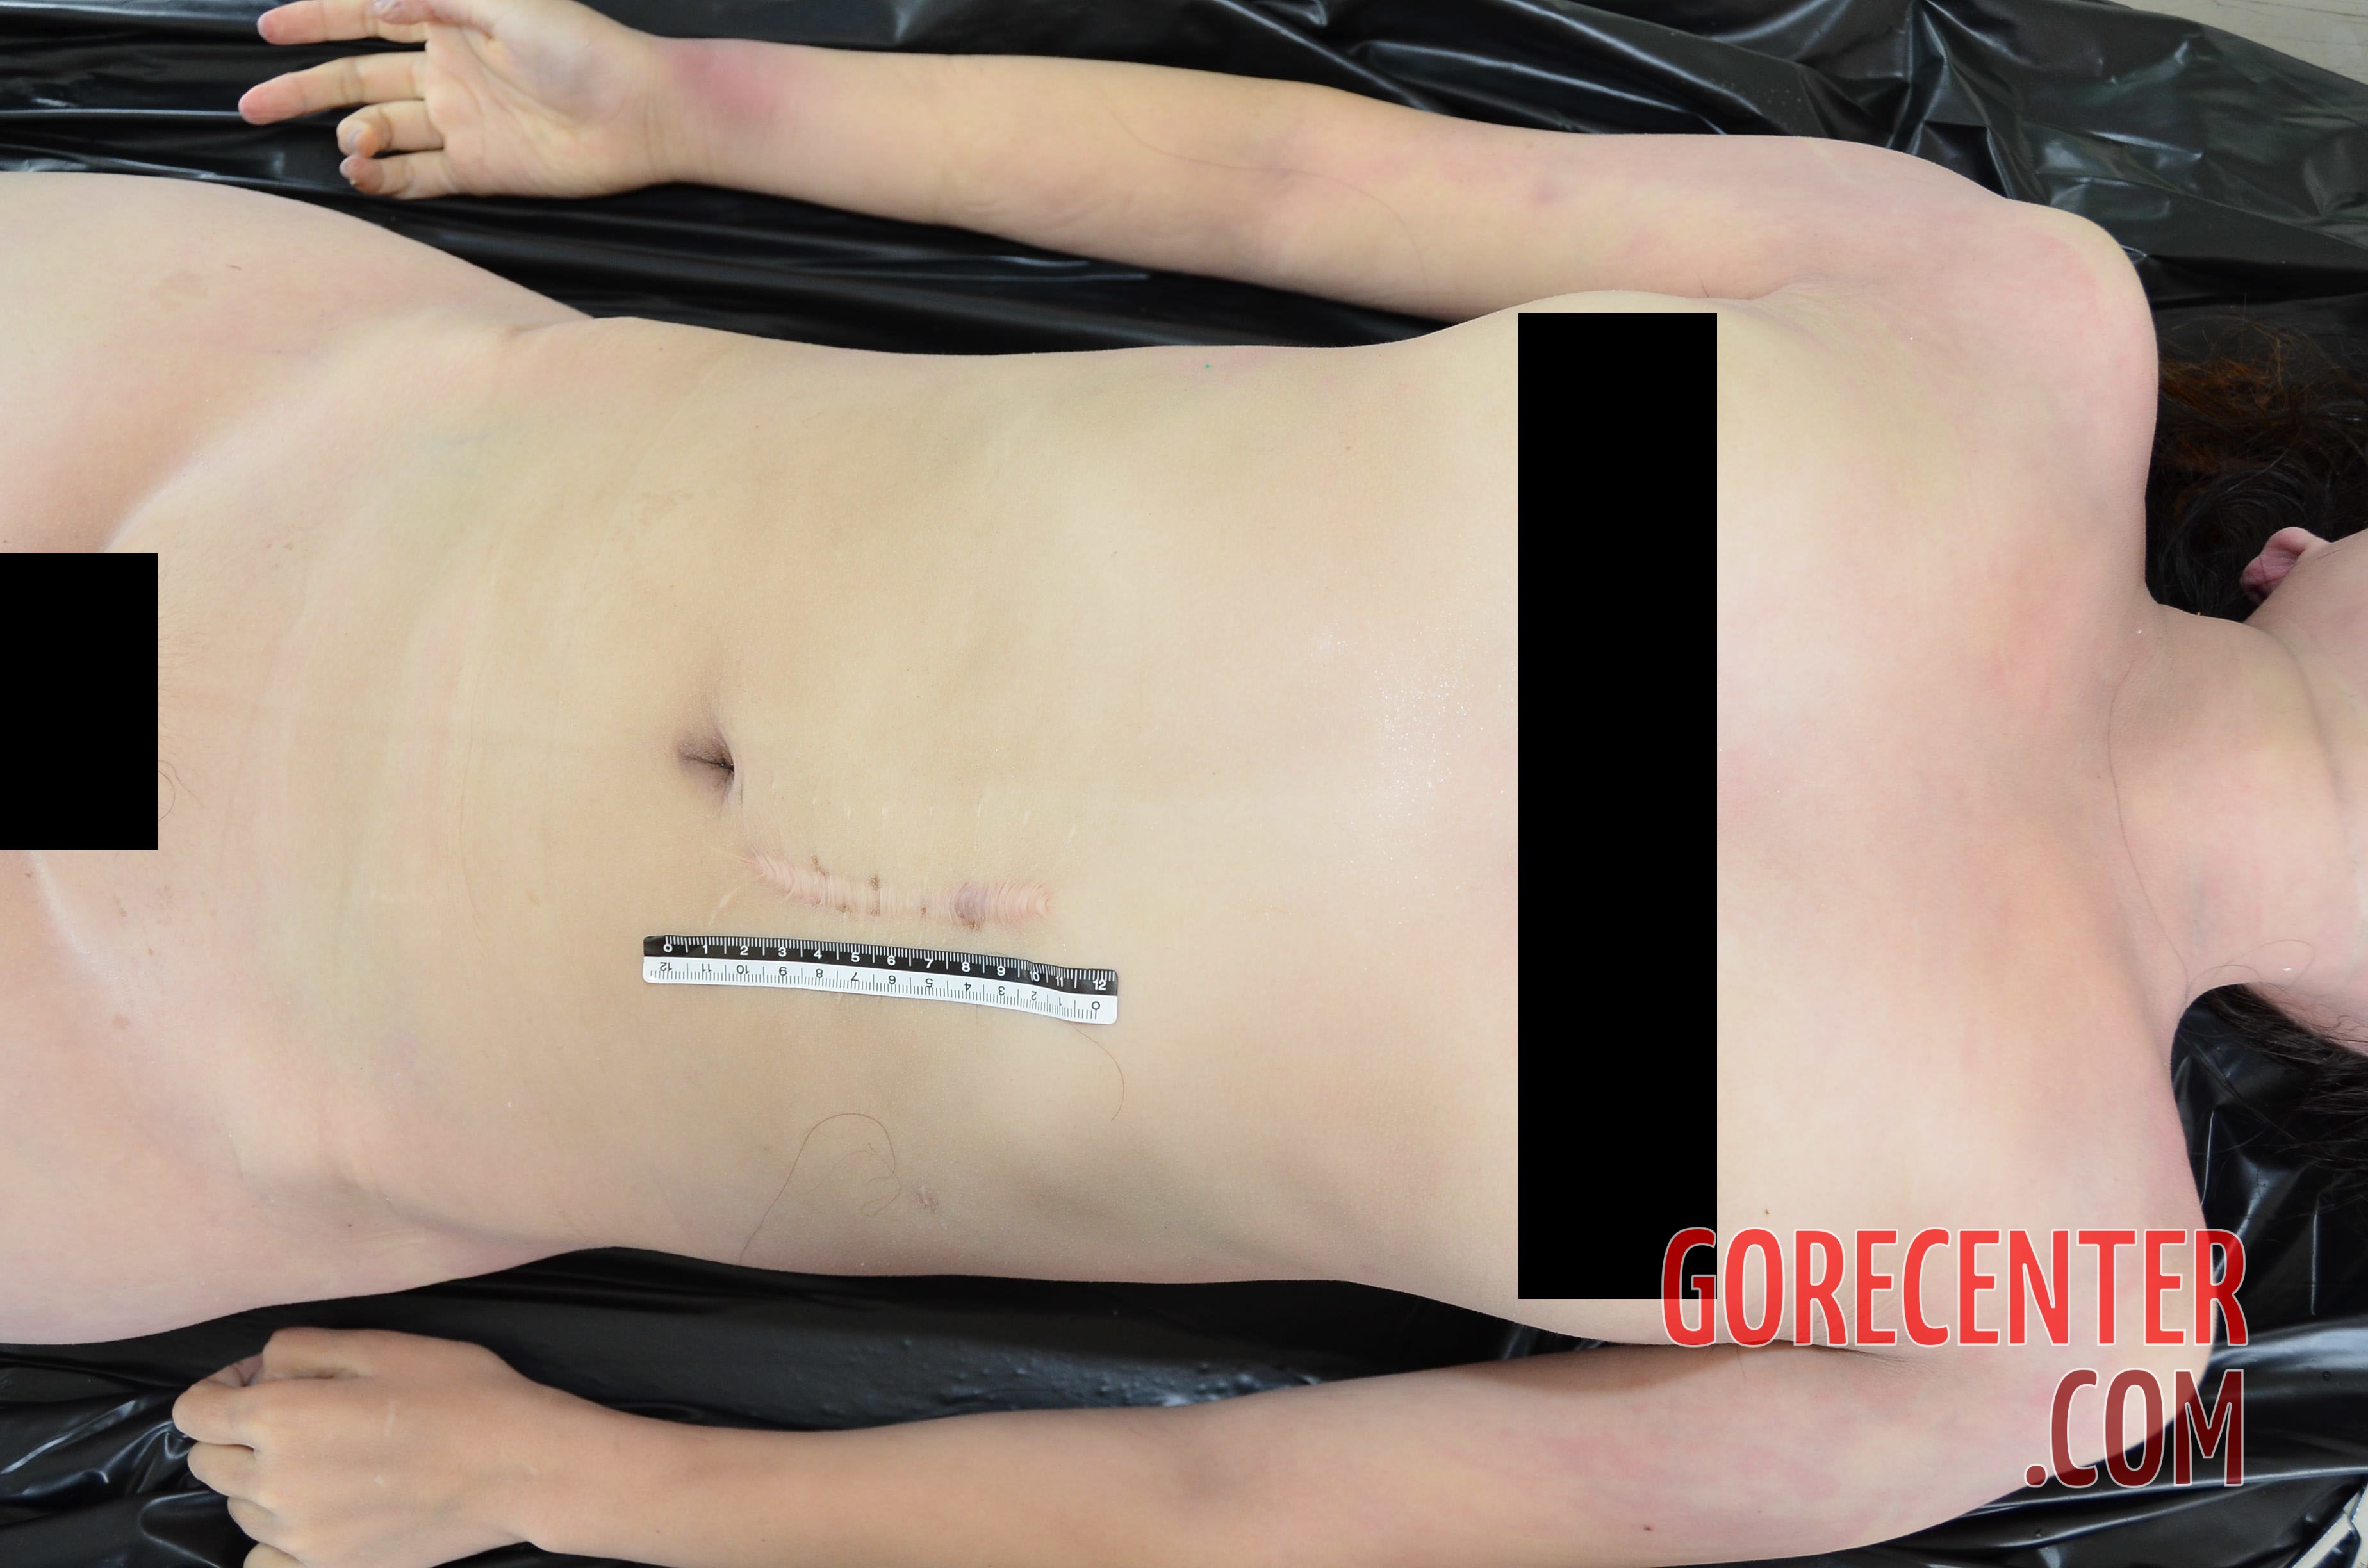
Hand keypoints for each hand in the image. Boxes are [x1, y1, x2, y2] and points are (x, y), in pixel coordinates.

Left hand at [172, 1326, 592, 1567]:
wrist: (521, 1467)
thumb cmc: (460, 1393)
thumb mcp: (382, 1344)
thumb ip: (300, 1349)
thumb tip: (260, 1370)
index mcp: (280, 1419)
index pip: (192, 1412)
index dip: (221, 1388)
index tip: (266, 1380)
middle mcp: (274, 1483)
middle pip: (207, 1461)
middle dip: (239, 1432)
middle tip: (306, 1416)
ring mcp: (298, 1536)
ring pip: (241, 1506)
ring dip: (265, 1481)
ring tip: (332, 1460)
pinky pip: (264, 1559)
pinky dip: (280, 1536)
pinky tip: (324, 1512)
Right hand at [237, 0, 686, 199]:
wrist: (642, 115)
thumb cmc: (584, 48)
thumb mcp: (508, 1)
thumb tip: (376, 1)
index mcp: (448, 21)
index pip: (364, 17)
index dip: (314, 20)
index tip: (266, 31)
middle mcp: (446, 72)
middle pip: (355, 78)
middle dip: (303, 90)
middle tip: (251, 105)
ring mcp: (459, 123)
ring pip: (380, 130)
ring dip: (352, 138)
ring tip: (347, 146)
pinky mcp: (478, 169)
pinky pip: (416, 176)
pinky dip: (383, 178)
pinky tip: (360, 174)